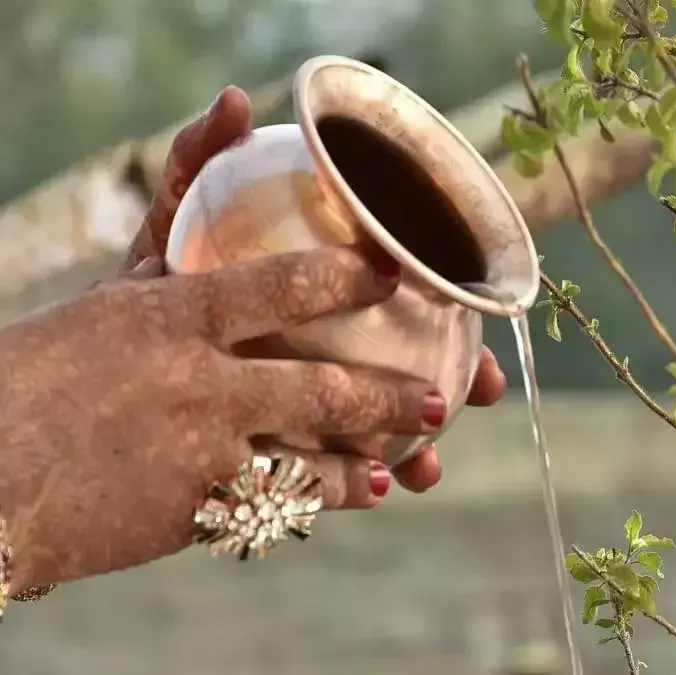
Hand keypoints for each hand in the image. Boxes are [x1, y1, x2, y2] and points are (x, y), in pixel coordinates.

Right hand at [0, 247, 445, 591]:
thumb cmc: (42, 375)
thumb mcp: (115, 294)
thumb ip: (180, 224)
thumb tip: (239, 109)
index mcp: (170, 315)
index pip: (281, 285)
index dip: (350, 277)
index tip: (397, 272)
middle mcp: (192, 381)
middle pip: (321, 388)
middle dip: (388, 397)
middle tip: (436, 402)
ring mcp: (193, 451)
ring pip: (311, 461)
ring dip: (366, 464)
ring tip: (412, 465)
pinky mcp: (185, 510)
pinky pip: (274, 508)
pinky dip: (321, 502)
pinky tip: (360, 495)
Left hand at [120, 86, 507, 492]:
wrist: (105, 360)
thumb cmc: (150, 280)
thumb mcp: (173, 219)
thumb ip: (198, 162)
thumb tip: (236, 101)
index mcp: (324, 296)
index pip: (406, 295)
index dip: (452, 300)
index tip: (476, 310)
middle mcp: (331, 347)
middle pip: (414, 361)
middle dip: (458, 378)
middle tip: (485, 387)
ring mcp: (312, 401)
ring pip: (383, 424)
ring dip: (419, 446)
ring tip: (429, 466)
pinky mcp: (283, 450)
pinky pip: (332, 471)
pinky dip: (358, 484)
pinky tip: (376, 489)